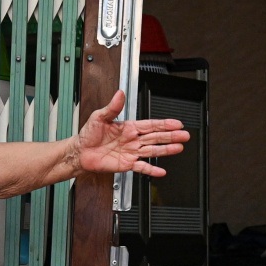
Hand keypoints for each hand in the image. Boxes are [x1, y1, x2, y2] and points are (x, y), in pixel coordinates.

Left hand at [75, 90, 189, 176]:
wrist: (80, 152)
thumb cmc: (88, 134)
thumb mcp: (99, 116)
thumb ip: (112, 107)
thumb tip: (119, 94)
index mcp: (128, 127)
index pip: (150, 125)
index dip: (164, 124)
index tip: (176, 123)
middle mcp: (132, 140)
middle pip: (156, 137)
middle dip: (171, 136)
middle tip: (185, 135)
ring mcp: (131, 152)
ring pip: (152, 150)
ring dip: (166, 150)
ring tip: (179, 148)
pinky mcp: (126, 164)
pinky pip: (141, 167)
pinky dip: (151, 170)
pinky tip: (161, 171)